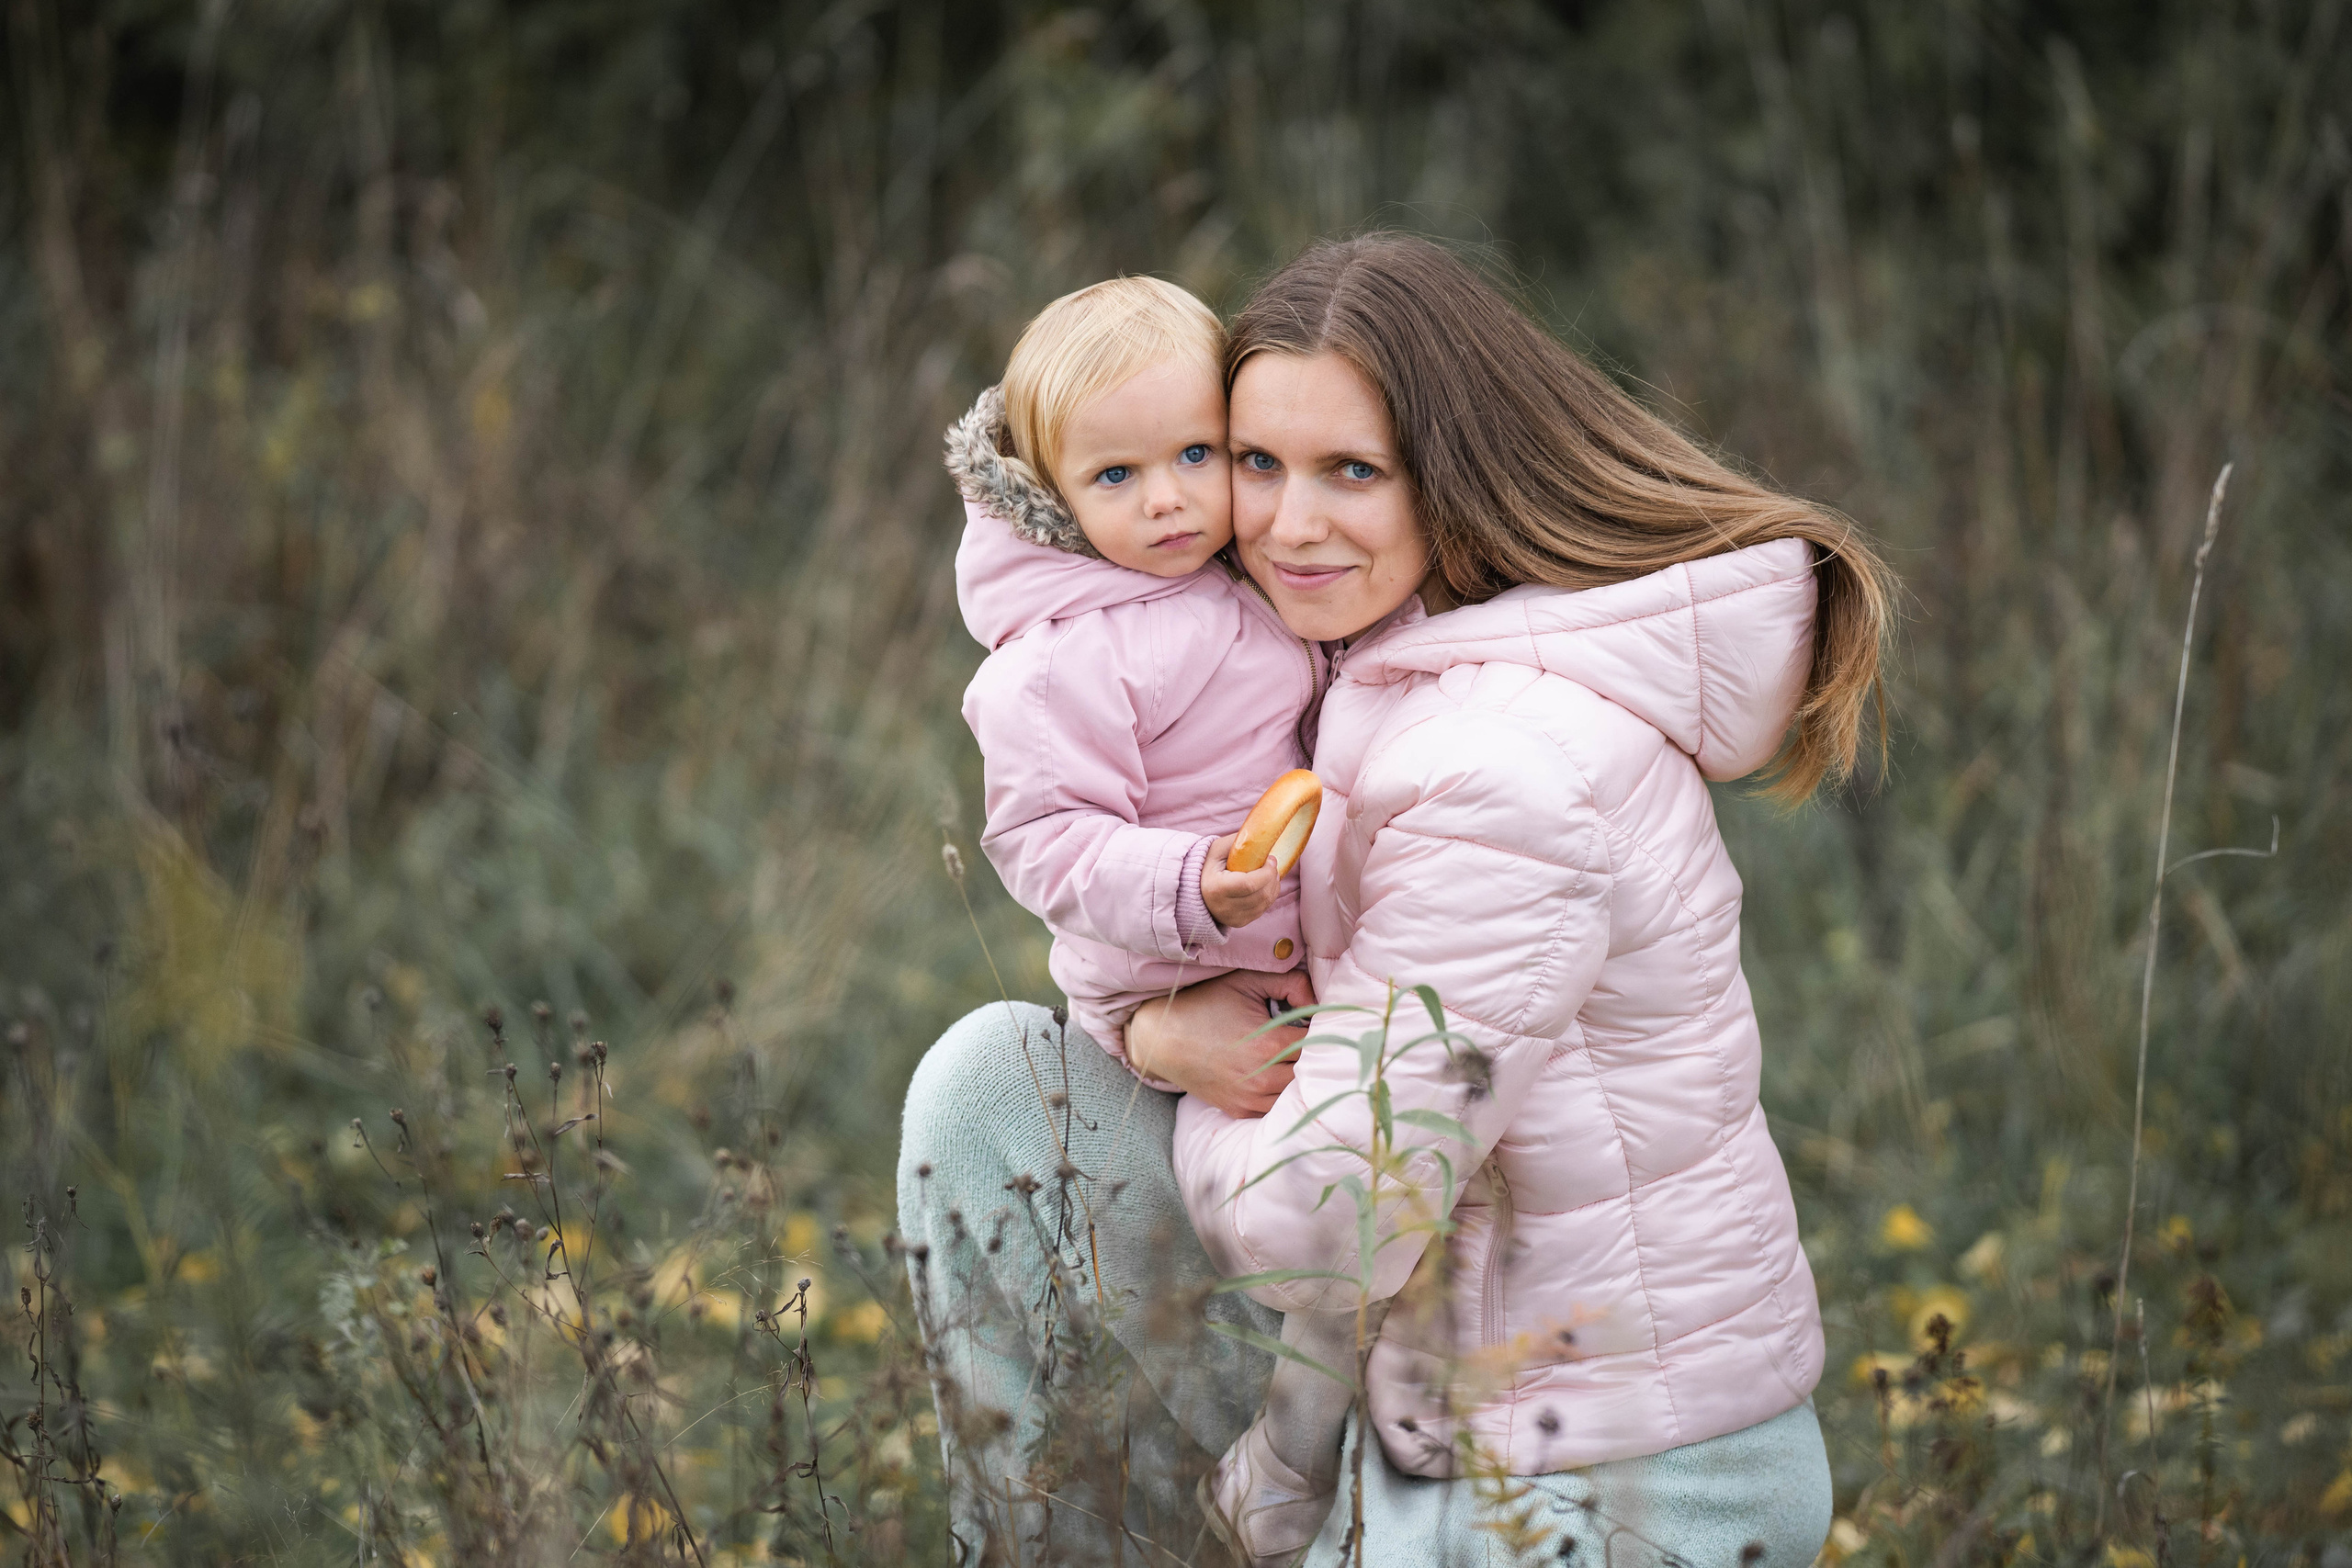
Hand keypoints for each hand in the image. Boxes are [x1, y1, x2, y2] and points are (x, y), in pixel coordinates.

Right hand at [1127, 969, 1315, 1118]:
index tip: (1320, 1021)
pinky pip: (1276, 1107)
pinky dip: (1282, 1093)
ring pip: (1297, 1094)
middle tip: (1313, 1037)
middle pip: (1311, 1071)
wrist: (1161, 1038)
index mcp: (1269, 1046)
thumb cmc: (1205, 1004)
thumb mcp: (1246, 981)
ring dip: (1301, 1076)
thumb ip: (1291, 983)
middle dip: (1316, 1054)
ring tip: (1295, 1055)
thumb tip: (1318, 998)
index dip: (1324, 1031)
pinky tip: (1278, 1073)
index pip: (1320, 1044)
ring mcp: (1250, 1098)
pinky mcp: (1239, 1109)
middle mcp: (1263, 1078)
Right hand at [1201, 832, 1280, 928]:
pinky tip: (1265, 885)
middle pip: (1260, 895)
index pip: (1250, 884)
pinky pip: (1262, 910)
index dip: (1266, 872)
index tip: (1270, 859)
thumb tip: (1260, 836)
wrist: (1194, 888)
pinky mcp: (1238, 923)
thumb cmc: (1207, 865)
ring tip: (1270, 873)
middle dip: (1272, 878)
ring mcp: (1231, 918)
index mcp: (1216, 888)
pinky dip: (1269, 896)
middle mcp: (1223, 907)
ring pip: (1264, 904)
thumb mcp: (1217, 849)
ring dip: (1273, 887)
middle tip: (1272, 864)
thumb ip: (1237, 841)